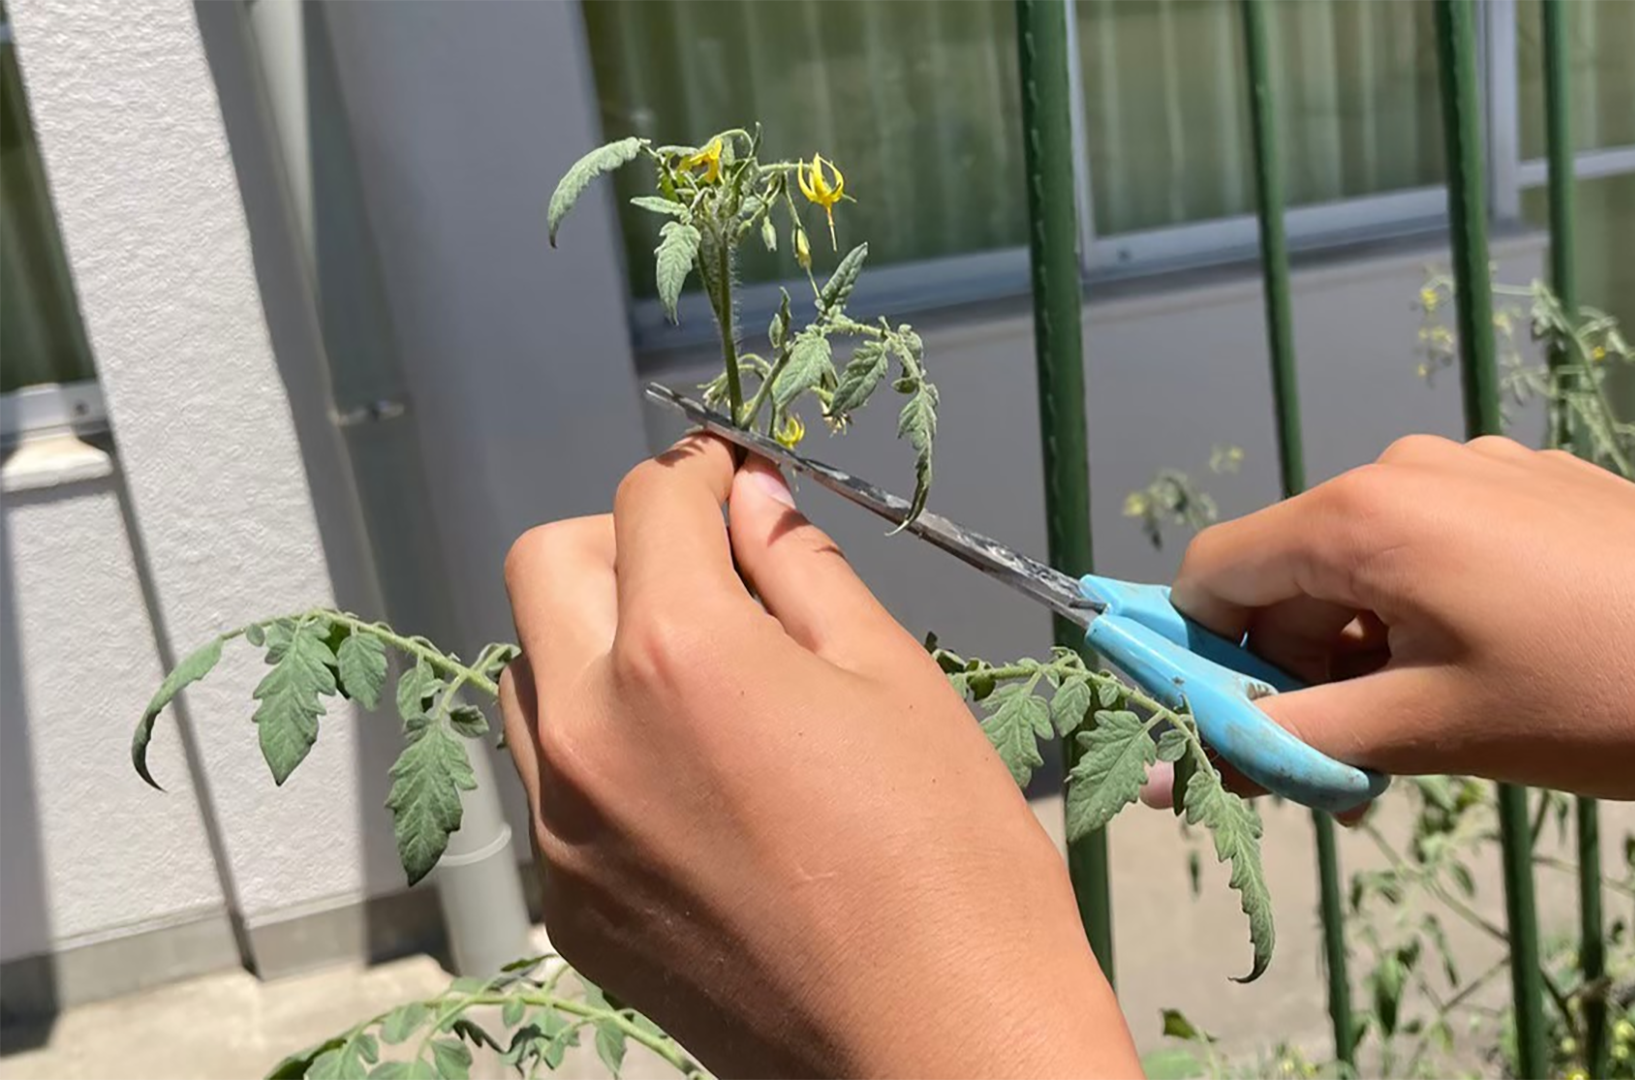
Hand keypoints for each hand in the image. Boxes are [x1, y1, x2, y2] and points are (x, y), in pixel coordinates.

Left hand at [499, 436, 1140, 1079]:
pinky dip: (604, 749)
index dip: (701, 473)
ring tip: (704, 681)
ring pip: (531, 677)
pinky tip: (701, 785)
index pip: (648, 502)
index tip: (735, 479)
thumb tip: (750, 500)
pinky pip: (553, 786)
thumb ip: (801, 570)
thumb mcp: (893, 680)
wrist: (940, 1050)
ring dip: (597, 642)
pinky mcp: (573, 910)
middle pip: (548, 567)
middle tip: (713, 569)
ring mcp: (566, 833)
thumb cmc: (951, 867)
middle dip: (625, 541)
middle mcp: (589, 736)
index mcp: (678, 656)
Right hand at [1155, 435, 1634, 802]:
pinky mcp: (1534, 480)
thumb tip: (1171, 765)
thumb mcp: (1428, 734)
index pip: (1211, 576)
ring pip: (1366, 563)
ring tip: (1448, 717)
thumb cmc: (1605, 698)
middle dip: (1299, 667)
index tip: (1264, 736)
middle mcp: (1403, 468)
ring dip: (1367, 646)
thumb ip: (1286, 742)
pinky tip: (1508, 664)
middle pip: (1289, 571)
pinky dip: (1430, 609)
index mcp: (1361, 515)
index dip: (1208, 665)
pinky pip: (1435, 542)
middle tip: (1368, 755)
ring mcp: (1476, 466)